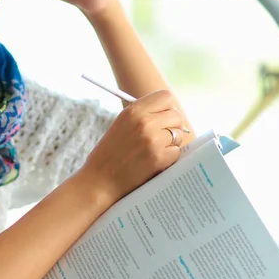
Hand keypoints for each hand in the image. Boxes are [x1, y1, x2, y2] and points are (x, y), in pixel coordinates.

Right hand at [80, 91, 185, 205]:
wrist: (99, 181)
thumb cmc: (110, 154)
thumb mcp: (121, 125)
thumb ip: (143, 116)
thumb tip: (169, 113)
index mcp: (133, 111)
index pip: (166, 97)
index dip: (168, 108)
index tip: (163, 118)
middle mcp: (144, 122)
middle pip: (176, 116)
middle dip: (173, 127)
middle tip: (163, 138)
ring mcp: (152, 141)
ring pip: (178, 135)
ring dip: (171, 144)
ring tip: (155, 151)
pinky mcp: (158, 158)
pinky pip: (176, 152)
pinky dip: (169, 159)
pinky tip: (154, 163)